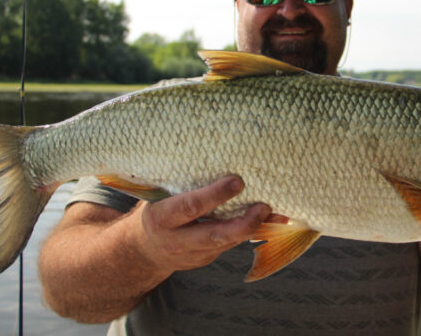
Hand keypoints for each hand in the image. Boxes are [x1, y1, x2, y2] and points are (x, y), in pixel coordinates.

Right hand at [137, 175, 272, 273]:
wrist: (143, 251)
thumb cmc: (158, 211)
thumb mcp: (159, 198)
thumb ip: (183, 187)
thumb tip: (221, 160)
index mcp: (162, 218)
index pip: (190, 206)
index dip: (214, 195)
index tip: (237, 182)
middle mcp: (177, 239)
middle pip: (214, 235)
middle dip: (242, 223)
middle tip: (264, 206)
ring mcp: (193, 254)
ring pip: (227, 243)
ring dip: (254, 228)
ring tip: (277, 214)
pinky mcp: (205, 259)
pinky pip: (230, 245)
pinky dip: (251, 233)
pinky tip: (271, 222)